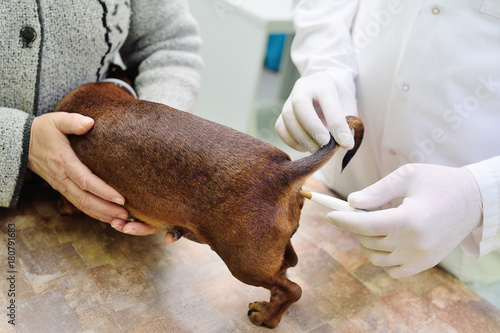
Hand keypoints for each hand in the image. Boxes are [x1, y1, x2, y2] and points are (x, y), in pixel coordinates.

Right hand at [28, 112, 174, 243]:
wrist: (23, 143)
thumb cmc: (44, 130)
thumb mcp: (57, 120)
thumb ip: (73, 121)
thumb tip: (90, 123)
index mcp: (64, 162)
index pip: (86, 181)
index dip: (104, 191)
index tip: (121, 198)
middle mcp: (62, 178)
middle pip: (86, 199)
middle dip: (107, 209)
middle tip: (127, 215)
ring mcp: (62, 185)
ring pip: (83, 205)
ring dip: (102, 214)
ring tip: (123, 219)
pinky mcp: (64, 189)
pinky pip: (80, 204)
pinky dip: (94, 213)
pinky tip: (109, 217)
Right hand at [275, 72, 356, 152]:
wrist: (325, 92)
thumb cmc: (339, 101)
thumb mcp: (349, 107)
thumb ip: (347, 124)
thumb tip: (344, 145)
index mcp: (323, 83)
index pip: (328, 103)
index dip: (337, 125)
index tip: (345, 143)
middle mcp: (303, 87)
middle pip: (299, 105)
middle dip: (313, 129)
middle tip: (325, 145)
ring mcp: (289, 99)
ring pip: (287, 118)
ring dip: (302, 138)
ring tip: (317, 149)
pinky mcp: (282, 113)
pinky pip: (280, 128)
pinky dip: (291, 141)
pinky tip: (305, 147)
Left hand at [326, 164, 482, 277]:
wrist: (473, 200)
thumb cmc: (438, 182)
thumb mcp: (407, 176)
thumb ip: (377, 191)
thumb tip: (351, 203)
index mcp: (410, 220)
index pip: (365, 225)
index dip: (343, 220)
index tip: (328, 214)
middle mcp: (415, 244)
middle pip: (368, 240)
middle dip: (355, 225)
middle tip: (357, 210)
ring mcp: (420, 258)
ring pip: (376, 257)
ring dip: (366, 241)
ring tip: (374, 222)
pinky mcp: (425, 264)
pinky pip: (391, 269)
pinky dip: (382, 257)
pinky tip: (386, 240)